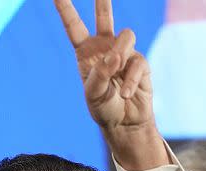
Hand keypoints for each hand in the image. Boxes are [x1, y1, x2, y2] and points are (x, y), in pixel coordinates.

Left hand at [54, 0, 166, 170]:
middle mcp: (104, 48)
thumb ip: (100, 74)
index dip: (66, 9)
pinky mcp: (140, 63)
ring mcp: (123, 53)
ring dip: (121, 52)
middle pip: (104, 16)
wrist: (124, 123)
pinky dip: (131, 78)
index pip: (74, 27)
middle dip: (102, 0)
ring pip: (127, 35)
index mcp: (85, 53)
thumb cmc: (103, 108)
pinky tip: (126, 93)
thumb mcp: (93, 94)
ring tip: (116, 70)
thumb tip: (114, 56)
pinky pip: (137, 62)